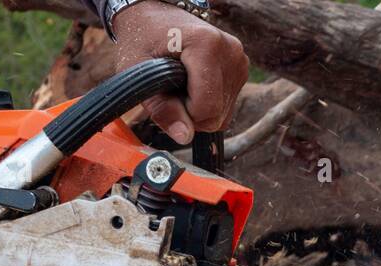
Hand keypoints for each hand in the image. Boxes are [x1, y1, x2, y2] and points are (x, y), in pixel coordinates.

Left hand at [112, 1, 248, 144]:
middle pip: (217, 114)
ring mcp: (240, 60)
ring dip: (199, 109)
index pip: (206, 107)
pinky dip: (208, 103)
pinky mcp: (242, 69)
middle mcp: (231, 52)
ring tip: (181, 85)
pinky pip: (227, 106)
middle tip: (170, 90)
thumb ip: (161, 107)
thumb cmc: (142, 38)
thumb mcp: (138, 73)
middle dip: (191, 113)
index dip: (182, 113)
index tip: (165, 95)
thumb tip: (184, 137)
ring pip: (223, 114)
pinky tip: (193, 85)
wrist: (156, 14)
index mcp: (206, 45)